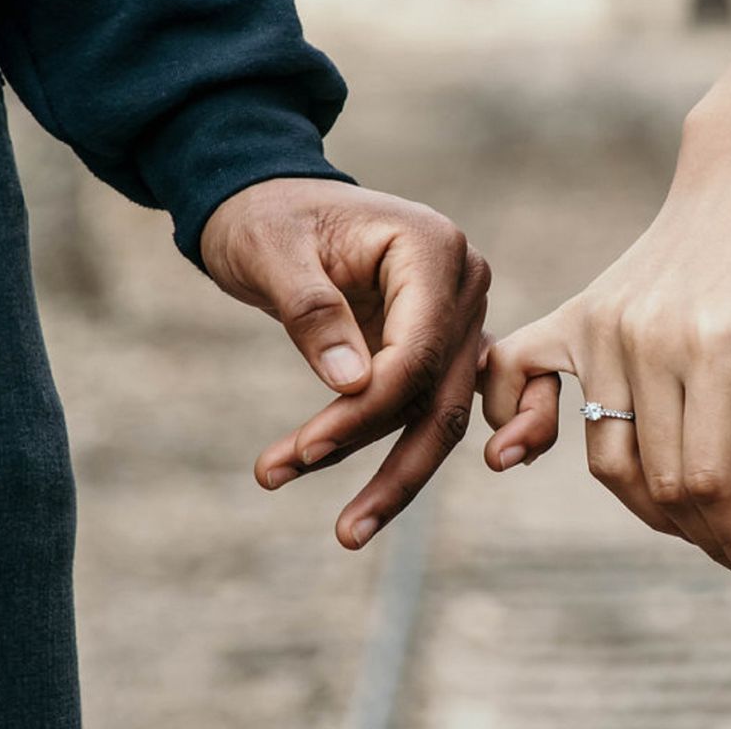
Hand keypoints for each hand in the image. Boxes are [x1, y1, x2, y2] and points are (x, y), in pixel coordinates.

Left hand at [201, 178, 489, 548]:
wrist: (272, 200)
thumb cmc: (266, 216)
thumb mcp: (271, 250)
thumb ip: (313, 312)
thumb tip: (352, 386)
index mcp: (434, 249)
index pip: (417, 352)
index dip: (364, 411)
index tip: (302, 450)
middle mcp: (464, 284)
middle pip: (442, 396)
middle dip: (392, 466)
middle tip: (346, 531)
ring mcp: (461, 316)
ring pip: (445, 413)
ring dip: (398, 473)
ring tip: (349, 530)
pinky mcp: (442, 344)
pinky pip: (444, 405)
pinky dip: (422, 450)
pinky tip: (407, 495)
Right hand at [480, 112, 730, 600]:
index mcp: (714, 347)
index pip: (708, 480)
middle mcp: (645, 339)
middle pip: (656, 480)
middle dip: (701, 533)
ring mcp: (602, 324)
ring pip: (605, 455)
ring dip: (646, 504)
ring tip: (692, 513)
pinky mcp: (578, 313)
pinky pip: (519, 376)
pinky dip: (517, 421)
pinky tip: (526, 450)